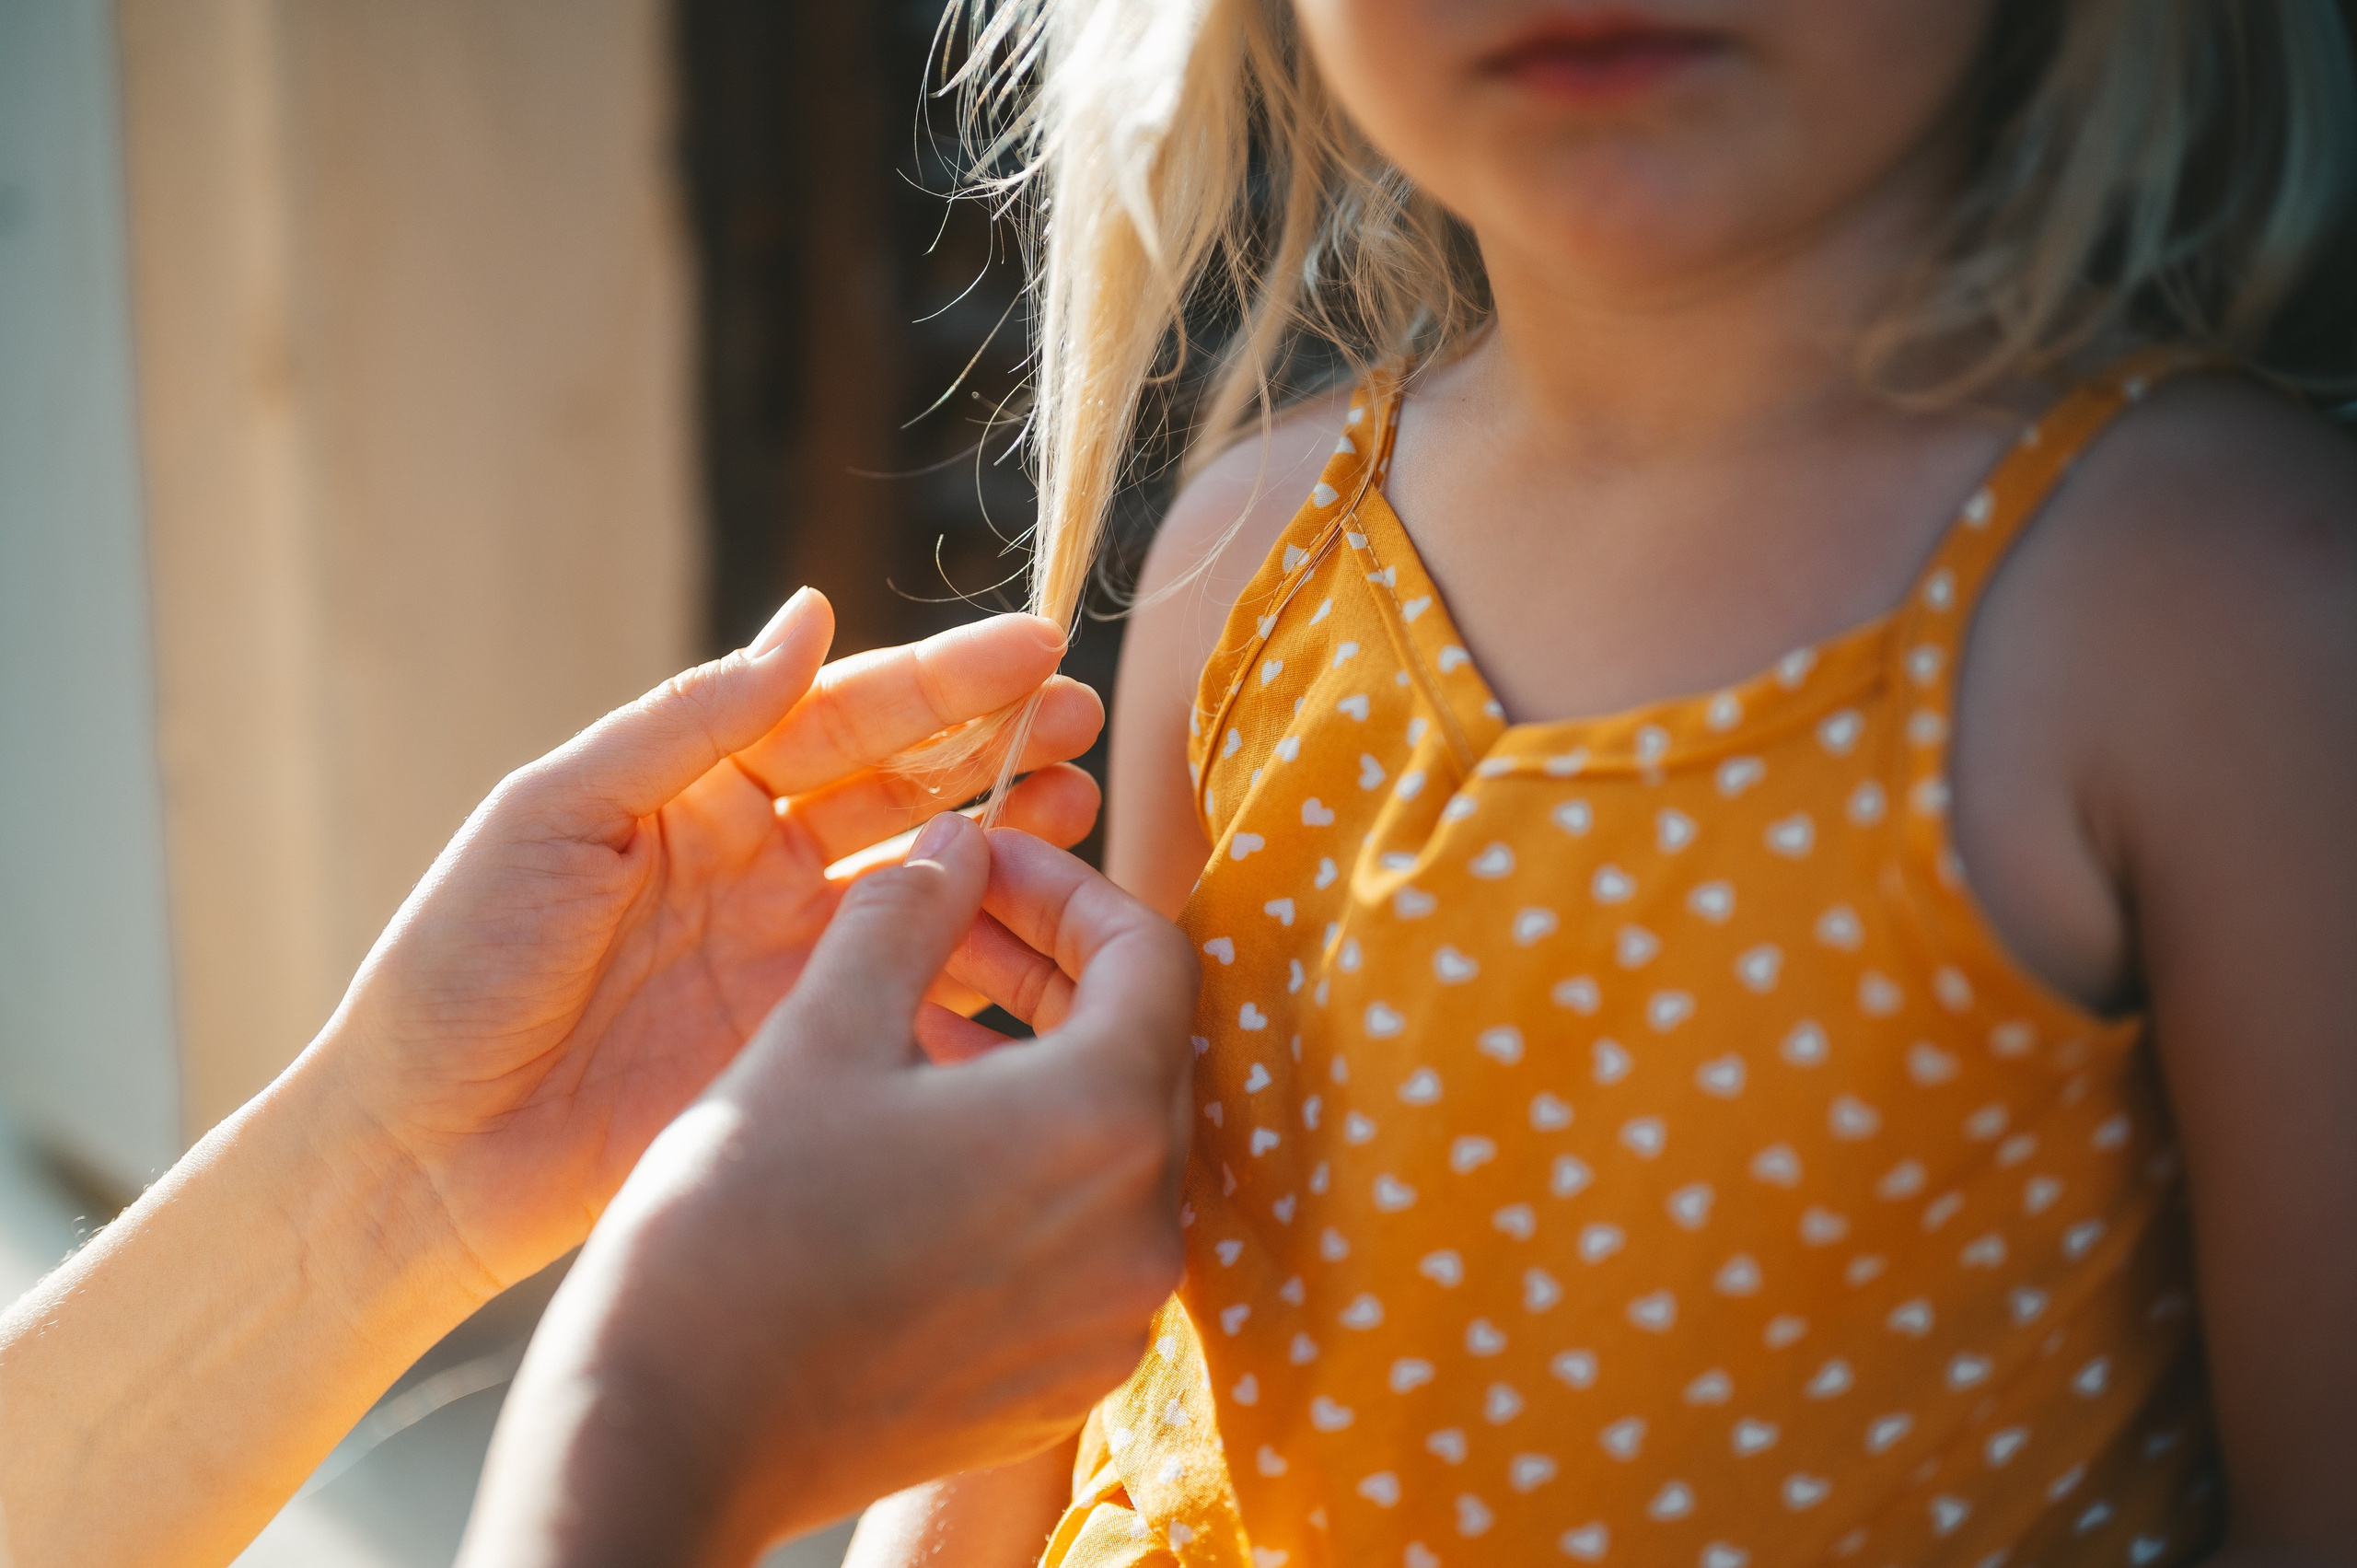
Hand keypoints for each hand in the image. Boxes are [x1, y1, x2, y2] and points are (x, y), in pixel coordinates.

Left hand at [319, 590, 1104, 1293]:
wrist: (419, 1154)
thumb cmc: (457, 965)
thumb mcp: (557, 815)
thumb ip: (690, 720)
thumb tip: (809, 617)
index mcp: (698, 787)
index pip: (842, 714)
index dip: (942, 682)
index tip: (1037, 650)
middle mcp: (759, 859)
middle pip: (904, 788)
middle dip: (998, 749)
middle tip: (1085, 724)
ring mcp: (789, 954)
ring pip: (927, 884)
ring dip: (1009, 847)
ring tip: (1085, 815)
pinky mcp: (804, 1046)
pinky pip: (913, 992)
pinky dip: (982, 965)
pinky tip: (1042, 941)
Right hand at [459, 814, 1197, 1566]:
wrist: (665, 1436)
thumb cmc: (733, 1226)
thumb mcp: (818, 1031)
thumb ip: (910, 913)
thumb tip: (961, 840)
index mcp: (1102, 1126)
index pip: (1150, 956)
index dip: (1069, 888)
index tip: (986, 865)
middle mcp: (1143, 1234)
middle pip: (1143, 1051)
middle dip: (1055, 969)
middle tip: (961, 922)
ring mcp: (1110, 1320)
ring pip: (1114, 1146)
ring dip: (1042, 1064)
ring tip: (929, 1019)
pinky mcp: (1064, 1379)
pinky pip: (1084, 1237)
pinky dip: (1032, 1165)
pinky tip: (931, 1133)